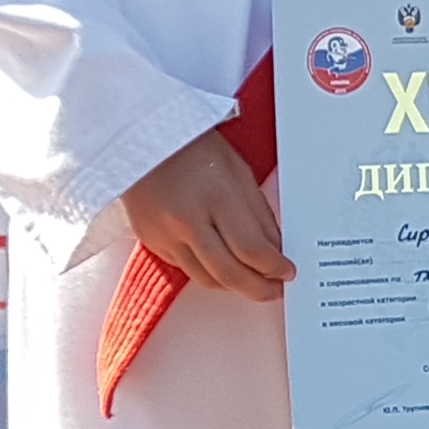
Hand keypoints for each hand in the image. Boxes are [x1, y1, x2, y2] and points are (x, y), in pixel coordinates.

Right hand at [122, 129, 287, 298]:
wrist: (140, 138)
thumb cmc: (193, 147)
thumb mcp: (239, 172)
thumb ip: (259, 214)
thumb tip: (275, 250)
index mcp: (216, 196)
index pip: (252, 249)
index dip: (275, 268)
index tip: (287, 272)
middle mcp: (188, 220)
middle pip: (230, 273)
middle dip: (259, 289)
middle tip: (274, 290)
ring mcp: (165, 234)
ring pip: (207, 278)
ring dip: (234, 286)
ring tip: (252, 282)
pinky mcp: (151, 241)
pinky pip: (186, 269)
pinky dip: (209, 273)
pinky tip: (223, 268)